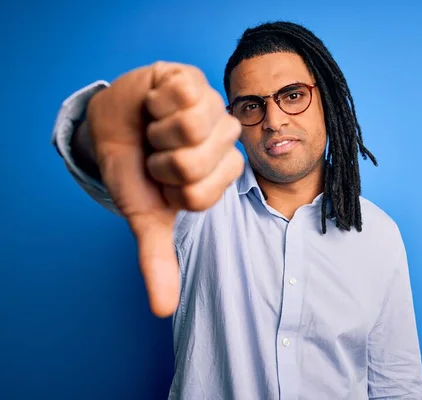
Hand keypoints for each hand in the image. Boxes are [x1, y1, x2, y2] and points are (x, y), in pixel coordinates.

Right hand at [86, 61, 243, 316]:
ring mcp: (215, 109)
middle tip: (157, 151)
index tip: (163, 180)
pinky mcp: (198, 80)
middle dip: (159, 160)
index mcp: (221, 176)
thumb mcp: (146, 214)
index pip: (201, 195)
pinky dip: (155, 102)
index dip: (169, 189)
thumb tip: (163, 311)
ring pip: (191, 128)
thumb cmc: (135, 169)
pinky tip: (158, 103)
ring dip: (157, 132)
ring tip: (157, 127)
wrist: (114, 123)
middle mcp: (226, 143)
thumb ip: (158, 258)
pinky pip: (184, 95)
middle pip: (195, 163)